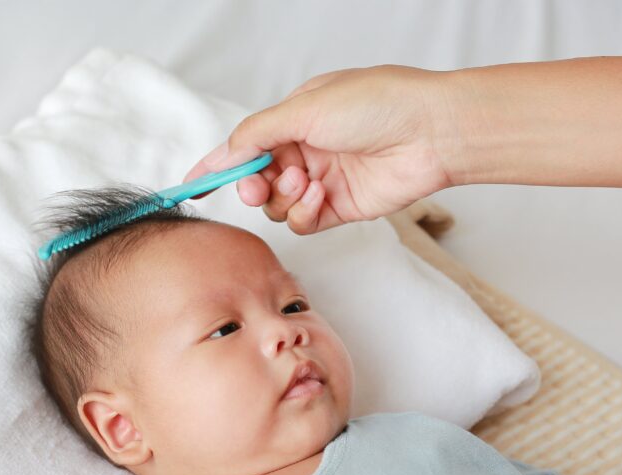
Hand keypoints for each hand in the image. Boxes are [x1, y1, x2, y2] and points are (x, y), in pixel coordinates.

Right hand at [183, 65, 458, 234]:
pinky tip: (320, 196)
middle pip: (257, 179)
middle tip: (257, 187)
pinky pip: (303, 222)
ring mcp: (322, 181)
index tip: (190, 187)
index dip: (216, 166)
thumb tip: (225, 153)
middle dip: (251, 185)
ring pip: (278, 205)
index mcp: (295, 118)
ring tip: (307, 180)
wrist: (431, 132)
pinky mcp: (339, 208)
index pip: (244, 145)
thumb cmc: (377, 104)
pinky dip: (304, 213)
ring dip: (285, 196)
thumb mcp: (305, 108)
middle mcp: (306, 150)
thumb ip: (257, 134)